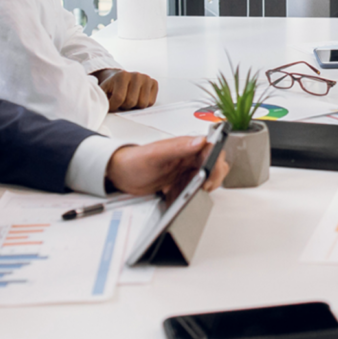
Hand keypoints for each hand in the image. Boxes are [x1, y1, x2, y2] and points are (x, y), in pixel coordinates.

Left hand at [97, 69, 158, 110]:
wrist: (120, 78)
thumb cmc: (111, 87)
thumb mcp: (103, 91)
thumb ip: (101, 98)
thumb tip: (102, 108)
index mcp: (122, 75)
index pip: (119, 98)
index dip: (114, 106)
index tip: (110, 106)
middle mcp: (136, 75)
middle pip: (131, 102)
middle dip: (124, 106)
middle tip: (120, 102)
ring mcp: (146, 78)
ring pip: (142, 104)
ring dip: (134, 106)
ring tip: (128, 100)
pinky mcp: (154, 83)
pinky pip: (151, 102)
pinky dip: (143, 104)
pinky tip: (137, 98)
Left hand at [105, 136, 228, 196]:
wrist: (121, 174)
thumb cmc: (135, 160)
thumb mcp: (156, 154)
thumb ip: (178, 147)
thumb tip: (200, 141)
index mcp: (185, 145)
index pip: (211, 148)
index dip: (216, 161)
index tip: (210, 174)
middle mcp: (187, 156)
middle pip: (214, 164)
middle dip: (215, 176)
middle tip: (204, 187)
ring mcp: (184, 170)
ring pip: (207, 176)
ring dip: (206, 186)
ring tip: (194, 192)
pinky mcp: (180, 182)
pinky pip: (195, 188)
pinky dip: (193, 194)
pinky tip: (182, 197)